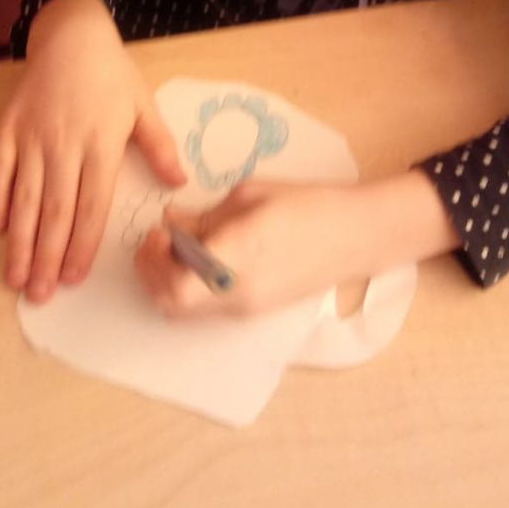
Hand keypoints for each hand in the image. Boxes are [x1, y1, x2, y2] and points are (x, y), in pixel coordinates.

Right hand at [0, 0, 184, 301]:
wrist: (71, 33)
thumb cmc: (111, 73)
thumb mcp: (143, 105)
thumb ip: (159, 146)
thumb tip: (178, 184)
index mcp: (100, 145)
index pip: (91, 206)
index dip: (81, 244)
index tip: (73, 277)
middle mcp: (64, 145)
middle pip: (55, 211)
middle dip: (46, 256)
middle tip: (40, 295)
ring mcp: (33, 137)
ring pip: (24, 197)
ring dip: (19, 240)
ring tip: (15, 277)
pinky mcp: (9, 127)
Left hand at [134, 171, 458, 317]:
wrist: (356, 234)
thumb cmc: (307, 204)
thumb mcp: (250, 196)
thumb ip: (205, 214)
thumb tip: (171, 222)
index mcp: (237, 259)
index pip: (176, 283)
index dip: (154, 261)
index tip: (155, 230)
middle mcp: (238, 294)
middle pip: (172, 305)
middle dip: (152, 274)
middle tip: (154, 242)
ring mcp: (247, 308)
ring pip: (186, 312)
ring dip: (168, 284)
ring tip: (174, 248)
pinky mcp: (255, 309)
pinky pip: (207, 308)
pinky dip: (189, 288)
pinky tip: (198, 257)